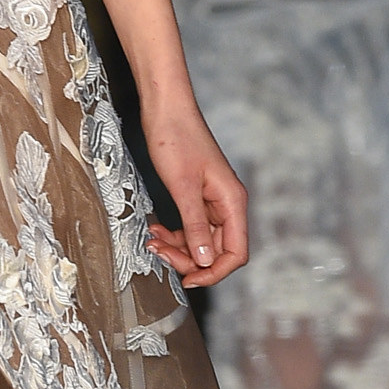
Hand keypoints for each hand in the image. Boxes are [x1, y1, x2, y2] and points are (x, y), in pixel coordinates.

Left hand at [141, 104, 247, 288]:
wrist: (165, 109)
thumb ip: (194, 226)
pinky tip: (156, 230)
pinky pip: (191, 226)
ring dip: (178, 247)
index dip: (214, 272)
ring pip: (201, 240)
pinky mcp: (196, 196)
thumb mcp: (182, 187)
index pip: (236, 253)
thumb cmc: (176, 139)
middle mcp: (227, 204)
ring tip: (153, 241)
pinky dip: (174, 233)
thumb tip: (205, 261)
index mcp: (232, 202)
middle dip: (189, 259)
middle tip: (161, 254)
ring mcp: (212, 201)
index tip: (189, 279)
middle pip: (217, 250)